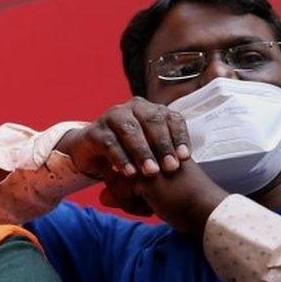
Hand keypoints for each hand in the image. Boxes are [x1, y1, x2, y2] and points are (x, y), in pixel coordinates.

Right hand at [57, 97, 190, 179]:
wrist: (92, 154)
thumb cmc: (129, 152)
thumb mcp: (150, 150)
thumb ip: (166, 152)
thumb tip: (187, 163)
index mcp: (150, 110)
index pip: (171, 118)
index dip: (179, 136)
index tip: (185, 157)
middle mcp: (132, 108)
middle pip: (152, 120)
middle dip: (162, 145)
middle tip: (170, 168)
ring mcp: (111, 117)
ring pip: (130, 130)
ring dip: (142, 152)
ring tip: (151, 172)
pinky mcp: (94, 131)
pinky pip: (109, 143)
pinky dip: (121, 158)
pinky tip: (129, 173)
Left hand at [101, 159, 228, 234]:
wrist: (205, 210)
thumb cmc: (183, 201)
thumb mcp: (151, 193)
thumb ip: (125, 192)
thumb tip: (102, 198)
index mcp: (151, 147)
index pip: (121, 164)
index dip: (128, 185)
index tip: (153, 193)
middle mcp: (147, 148)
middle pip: (113, 173)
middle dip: (125, 192)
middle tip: (154, 200)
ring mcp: (145, 159)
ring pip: (113, 183)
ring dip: (129, 200)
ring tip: (154, 204)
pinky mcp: (143, 175)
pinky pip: (118, 193)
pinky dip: (131, 207)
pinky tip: (152, 209)